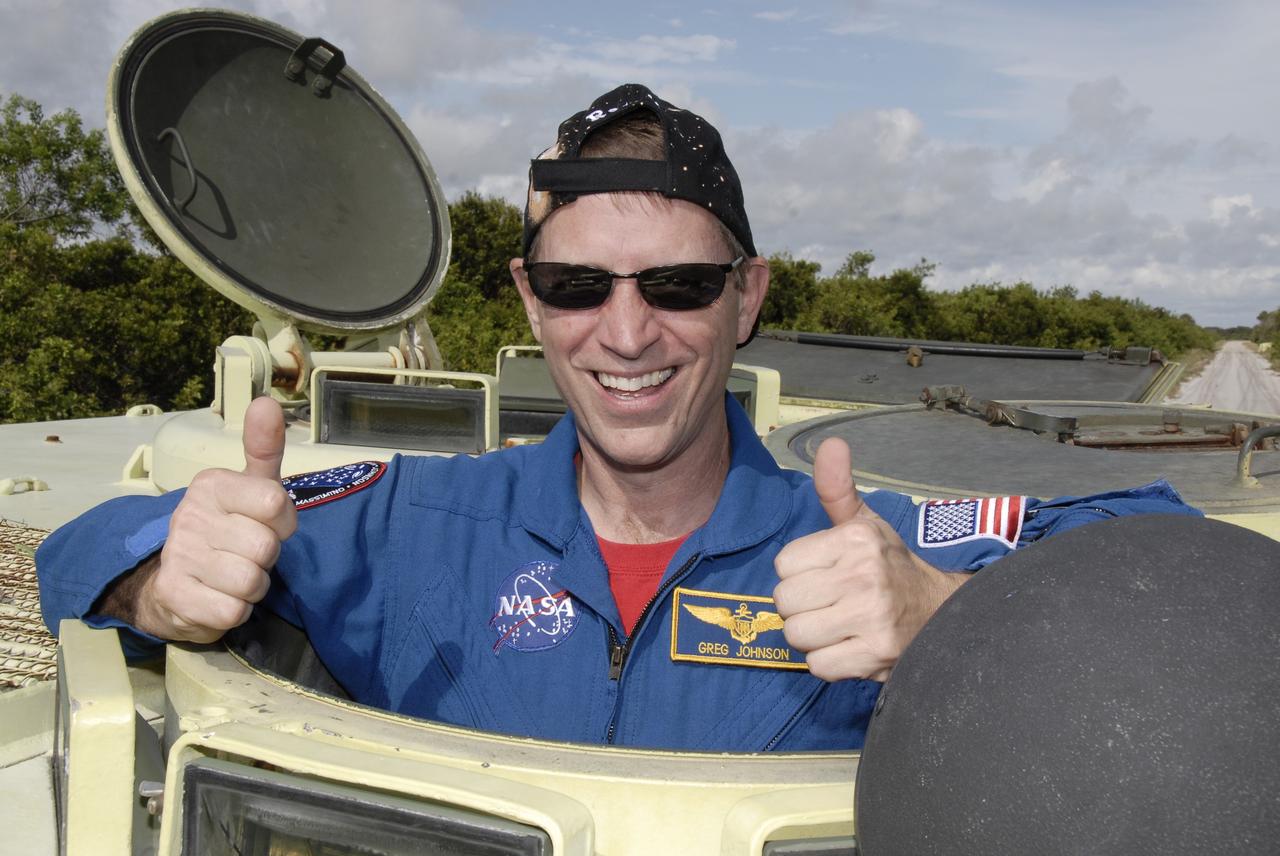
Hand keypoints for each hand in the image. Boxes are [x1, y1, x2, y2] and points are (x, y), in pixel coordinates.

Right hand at [127, 397, 296, 641]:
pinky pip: (233, 611)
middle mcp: (189, 516)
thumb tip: (266, 402)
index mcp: (211, 485)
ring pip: (251, 581)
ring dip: (253, 586)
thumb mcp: (249, 486)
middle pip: (266, 547)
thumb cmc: (227, 529)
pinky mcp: (174, 597)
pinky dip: (235, 610)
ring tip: (233, 576)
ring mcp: (178, 557)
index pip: (275, 501)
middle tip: (247, 553)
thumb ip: (263, 449)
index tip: (267, 522)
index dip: (282, 521)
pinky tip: (219, 597)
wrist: (173, 582)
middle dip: (266, 558)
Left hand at [773, 437, 968, 681]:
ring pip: (797, 634)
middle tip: (829, 604)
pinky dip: (828, 663)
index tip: (825, 575)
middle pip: (785, 601)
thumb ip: (837, 489)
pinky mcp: (876, 656)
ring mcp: (872, 617)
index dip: (799, 574)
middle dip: (801, 607)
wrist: (943, 613)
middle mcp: (865, 576)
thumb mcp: (865, 524)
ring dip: (812, 637)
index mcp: (857, 539)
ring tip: (838, 626)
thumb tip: (831, 443)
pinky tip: (849, 648)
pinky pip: (818, 666)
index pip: (784, 564)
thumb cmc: (891, 567)